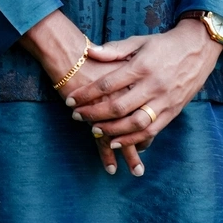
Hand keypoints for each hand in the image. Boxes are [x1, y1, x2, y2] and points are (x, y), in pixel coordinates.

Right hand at [19, 10, 146, 175]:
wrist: (70, 53)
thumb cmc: (93, 55)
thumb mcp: (121, 51)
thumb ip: (134, 69)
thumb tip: (139, 83)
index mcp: (138, 82)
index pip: (149, 110)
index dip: (152, 127)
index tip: (150, 143)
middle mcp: (128, 97)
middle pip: (141, 126)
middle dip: (144, 145)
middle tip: (146, 163)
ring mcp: (112, 108)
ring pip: (126, 137)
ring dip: (130, 154)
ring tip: (137, 171)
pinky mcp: (94, 115)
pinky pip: (103, 139)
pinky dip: (108, 153)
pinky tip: (112, 167)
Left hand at [65, 20, 220, 170]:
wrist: (199, 49)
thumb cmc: (165, 45)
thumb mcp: (140, 41)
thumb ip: (115, 49)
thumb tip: (90, 52)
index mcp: (142, 66)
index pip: (107, 84)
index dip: (86, 94)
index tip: (70, 100)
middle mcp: (153, 85)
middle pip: (118, 107)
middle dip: (94, 114)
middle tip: (77, 116)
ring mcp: (165, 100)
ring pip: (134, 123)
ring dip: (112, 130)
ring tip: (94, 130)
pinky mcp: (173, 111)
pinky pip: (151, 131)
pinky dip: (133, 139)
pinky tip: (117, 141)